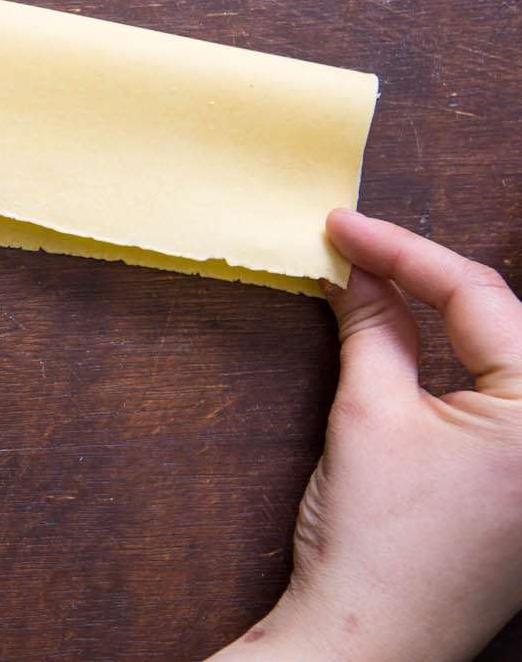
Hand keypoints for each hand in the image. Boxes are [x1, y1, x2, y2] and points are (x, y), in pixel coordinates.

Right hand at [214, 210, 521, 661]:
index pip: (476, 297)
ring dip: (441, 311)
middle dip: (425, 273)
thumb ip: (371, 328)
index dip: (401, 250)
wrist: (371, 639)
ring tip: (375, 276)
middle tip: (354, 243)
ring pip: (501, 351)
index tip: (342, 224)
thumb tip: (358, 271)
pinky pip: (497, 392)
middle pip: (498, 318)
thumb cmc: (377, 542)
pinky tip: (406, 332)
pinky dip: (451, 356)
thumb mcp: (367, 413)